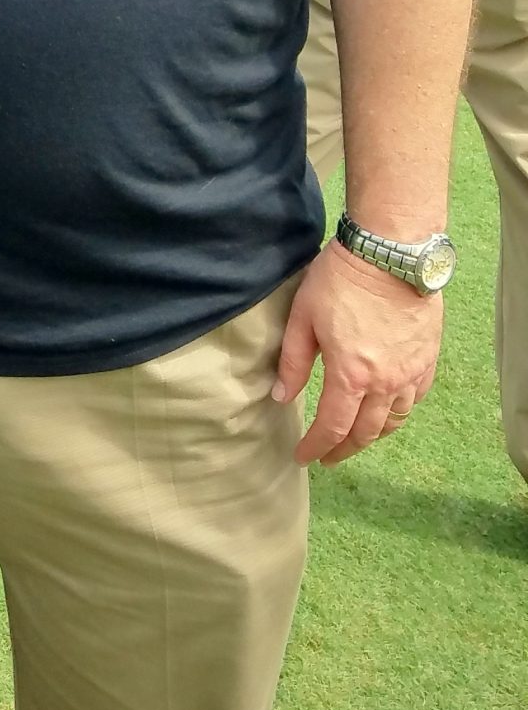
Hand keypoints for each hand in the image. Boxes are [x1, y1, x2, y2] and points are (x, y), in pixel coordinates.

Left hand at [272, 239, 442, 465]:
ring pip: (395, 421)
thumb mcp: (303, 317)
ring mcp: (411, 373)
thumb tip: (281, 396)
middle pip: (366, 432)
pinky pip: (415, 399)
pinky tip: (388, 409)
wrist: (390, 252)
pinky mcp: (428, 359)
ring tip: (355, 437)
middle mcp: (386, 383)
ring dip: (373, 435)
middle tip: (328, 455)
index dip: (317, 446)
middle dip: (344, 449)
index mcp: (351, 375)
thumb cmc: (340, 280)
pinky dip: (399, 412)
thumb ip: (294, 362)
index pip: (333, 427)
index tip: (304, 456)